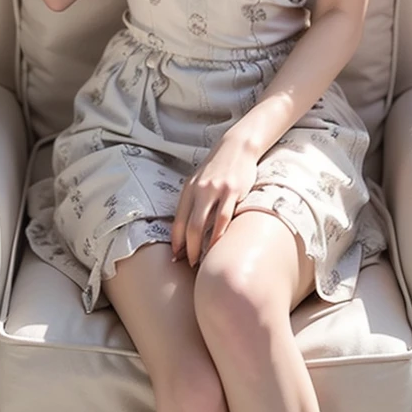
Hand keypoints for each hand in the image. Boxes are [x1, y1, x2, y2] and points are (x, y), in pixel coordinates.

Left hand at [171, 132, 259, 267]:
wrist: (236, 147)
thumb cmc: (216, 168)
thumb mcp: (198, 181)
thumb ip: (192, 201)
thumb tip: (186, 229)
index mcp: (188, 189)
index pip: (177, 221)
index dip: (176, 242)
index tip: (176, 256)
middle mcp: (199, 190)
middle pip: (189, 226)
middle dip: (188, 249)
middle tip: (190, 264)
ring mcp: (216, 190)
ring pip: (204, 225)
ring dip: (202, 247)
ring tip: (203, 261)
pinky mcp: (232, 191)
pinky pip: (224, 218)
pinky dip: (219, 235)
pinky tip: (218, 246)